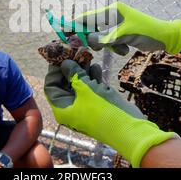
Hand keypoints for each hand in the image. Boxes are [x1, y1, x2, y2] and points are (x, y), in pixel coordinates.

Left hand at [44, 60, 177, 166]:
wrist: (129, 128)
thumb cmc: (102, 109)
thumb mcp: (86, 89)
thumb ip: (73, 74)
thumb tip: (64, 63)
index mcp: (62, 108)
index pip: (51, 86)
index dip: (54, 70)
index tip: (61, 54)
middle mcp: (71, 108)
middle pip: (64, 84)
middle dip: (70, 67)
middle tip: (75, 51)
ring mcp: (85, 106)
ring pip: (79, 85)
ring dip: (82, 70)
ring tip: (87, 55)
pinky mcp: (97, 104)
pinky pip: (90, 89)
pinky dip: (92, 78)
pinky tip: (96, 66)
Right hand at [71, 1, 180, 54]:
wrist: (166, 37)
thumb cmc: (147, 32)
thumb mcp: (125, 35)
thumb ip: (106, 38)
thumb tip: (88, 39)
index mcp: (112, 11)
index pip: (88, 17)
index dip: (75, 24)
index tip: (63, 32)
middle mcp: (112, 16)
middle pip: (92, 28)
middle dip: (94, 40)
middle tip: (97, 48)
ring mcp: (116, 25)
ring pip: (101, 37)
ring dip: (108, 46)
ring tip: (120, 48)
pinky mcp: (121, 34)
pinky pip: (110, 42)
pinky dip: (116, 48)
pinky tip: (126, 49)